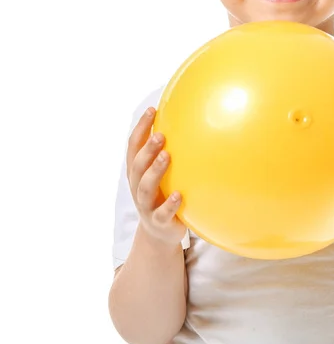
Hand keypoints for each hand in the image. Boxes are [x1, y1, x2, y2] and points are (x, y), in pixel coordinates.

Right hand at [126, 108, 185, 245]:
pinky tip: (178, 195)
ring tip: (167, 156)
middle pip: (138, 166)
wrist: (160, 234)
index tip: (152, 110)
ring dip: (155, 171)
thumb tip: (189, 120)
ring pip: (146, 188)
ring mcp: (147, 205)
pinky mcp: (159, 222)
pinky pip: (162, 213)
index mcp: (137, 172)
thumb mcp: (162, 174)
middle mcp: (138, 187)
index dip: (140, 128)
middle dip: (147, 149)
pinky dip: (169, 204)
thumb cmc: (163, 194)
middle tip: (160, 135)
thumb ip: (167, 152)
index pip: (134, 147)